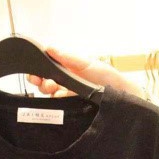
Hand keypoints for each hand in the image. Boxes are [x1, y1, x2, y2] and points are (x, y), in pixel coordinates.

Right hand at [28, 48, 143, 98]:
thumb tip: (49, 48)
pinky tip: (57, 98)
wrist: (123, 97)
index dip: (39, 70)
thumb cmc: (109, 79)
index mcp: (70, 71)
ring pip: (49, 95)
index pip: (49, 69)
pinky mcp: (72, 110)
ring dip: (46, 90)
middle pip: (46, 82)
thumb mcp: (89, 64)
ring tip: (52, 88)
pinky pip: (57, 108)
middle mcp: (67, 84)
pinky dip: (53, 103)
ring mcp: (69, 98)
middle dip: (40, 81)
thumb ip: (70, 58)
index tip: (35, 72)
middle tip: (42, 81)